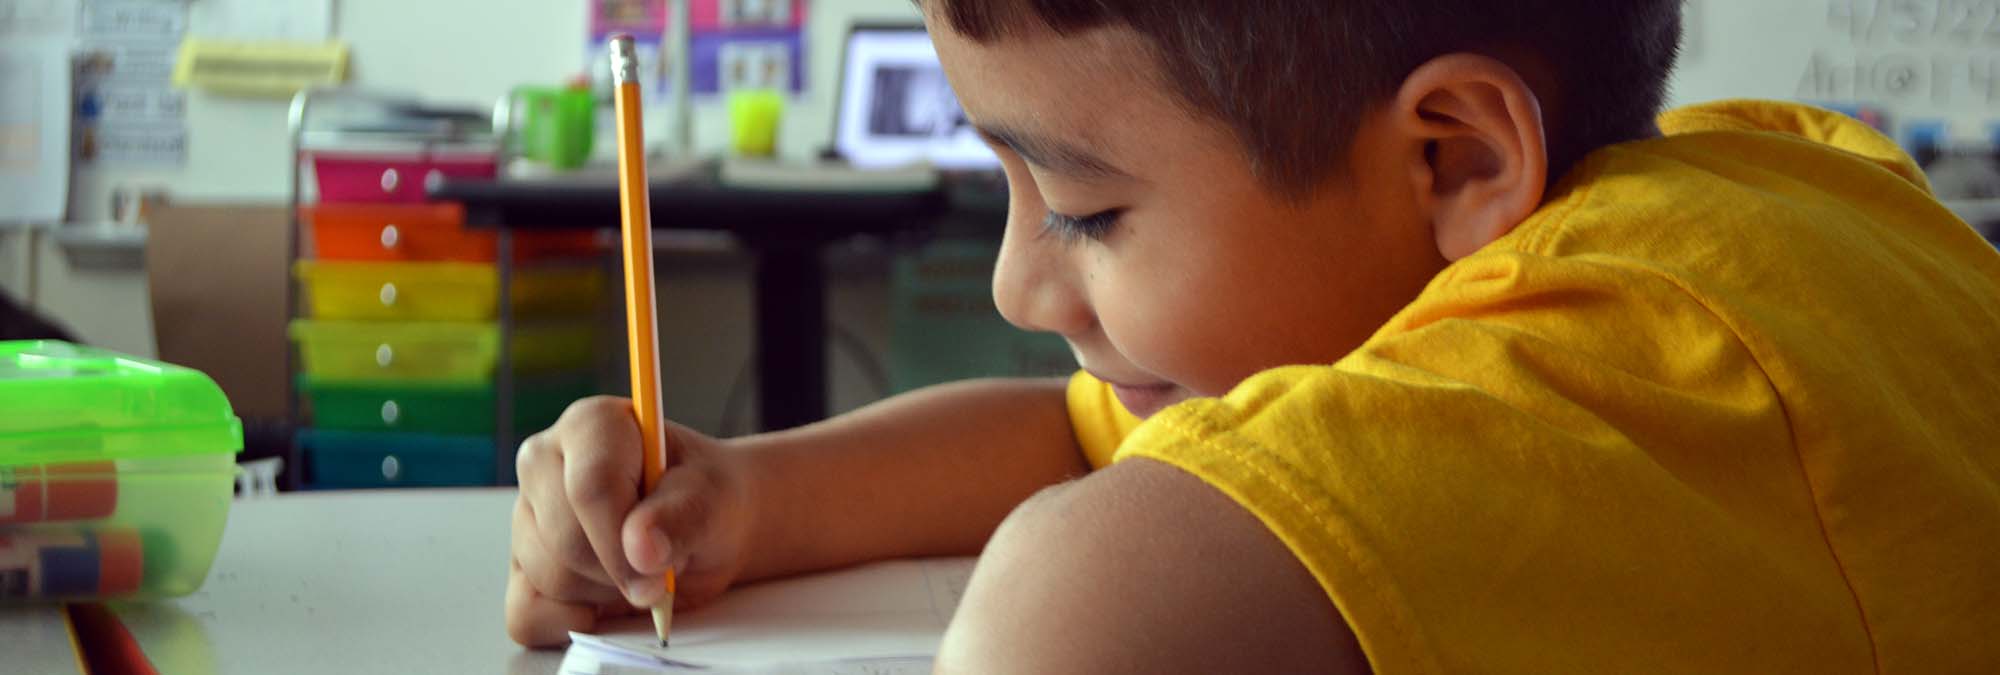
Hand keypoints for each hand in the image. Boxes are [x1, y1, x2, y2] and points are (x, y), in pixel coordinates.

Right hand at [505, 396, 755, 646]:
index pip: (590, 488)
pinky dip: (570, 623)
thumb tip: (640, 546)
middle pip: (565, 539)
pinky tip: (605, 605)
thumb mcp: (712, 500)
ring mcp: (526, 515)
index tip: (657, 573)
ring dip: (605, 593)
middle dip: (619, 570)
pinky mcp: (521, 566)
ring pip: (549, 578)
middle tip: (660, 569)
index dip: (622, 540)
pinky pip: (526, 614)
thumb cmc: (705, 499)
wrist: (705, 526)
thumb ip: (682, 517)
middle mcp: (545, 463)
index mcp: (591, 426)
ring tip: (638, 570)